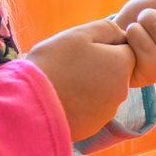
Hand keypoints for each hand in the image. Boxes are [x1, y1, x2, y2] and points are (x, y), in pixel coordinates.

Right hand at [25, 20, 133, 139]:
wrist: (29, 102)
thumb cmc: (53, 62)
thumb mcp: (80, 34)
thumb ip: (108, 29)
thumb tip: (123, 35)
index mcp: (122, 64)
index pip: (125, 49)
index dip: (104, 46)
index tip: (83, 51)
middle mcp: (122, 90)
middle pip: (115, 72)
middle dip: (99, 67)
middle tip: (71, 66)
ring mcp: (108, 111)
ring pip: (104, 92)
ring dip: (90, 86)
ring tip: (65, 83)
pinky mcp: (94, 126)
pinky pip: (91, 110)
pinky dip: (81, 104)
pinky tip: (63, 99)